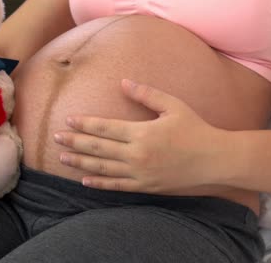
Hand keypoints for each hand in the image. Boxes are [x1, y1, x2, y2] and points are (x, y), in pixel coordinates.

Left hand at [54, 79, 228, 193]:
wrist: (215, 160)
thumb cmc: (196, 130)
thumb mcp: (174, 106)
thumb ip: (147, 94)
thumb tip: (124, 82)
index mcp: (142, 133)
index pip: (105, 128)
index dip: (84, 124)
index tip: (68, 121)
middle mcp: (137, 155)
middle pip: (98, 148)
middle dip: (75, 142)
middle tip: (55, 138)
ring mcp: (140, 173)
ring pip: (103, 168)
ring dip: (81, 162)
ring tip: (63, 157)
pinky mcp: (146, 187)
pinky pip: (117, 186)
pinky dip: (99, 183)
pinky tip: (85, 180)